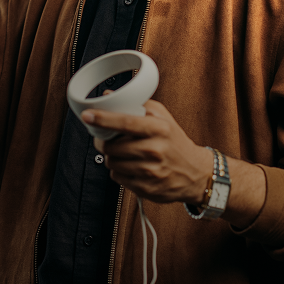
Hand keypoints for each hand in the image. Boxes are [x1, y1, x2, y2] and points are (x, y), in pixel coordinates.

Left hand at [86, 101, 267, 225]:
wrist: (195, 173)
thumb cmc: (175, 141)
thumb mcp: (162, 117)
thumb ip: (136, 104)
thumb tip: (107, 95)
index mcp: (159, 129)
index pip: (125, 122)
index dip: (103, 119)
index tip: (87, 115)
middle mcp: (155, 150)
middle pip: (112, 146)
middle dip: (104, 142)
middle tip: (106, 138)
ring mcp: (150, 172)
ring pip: (112, 162)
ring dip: (111, 156)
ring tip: (123, 152)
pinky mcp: (146, 188)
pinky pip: (117, 177)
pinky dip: (119, 170)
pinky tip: (131, 166)